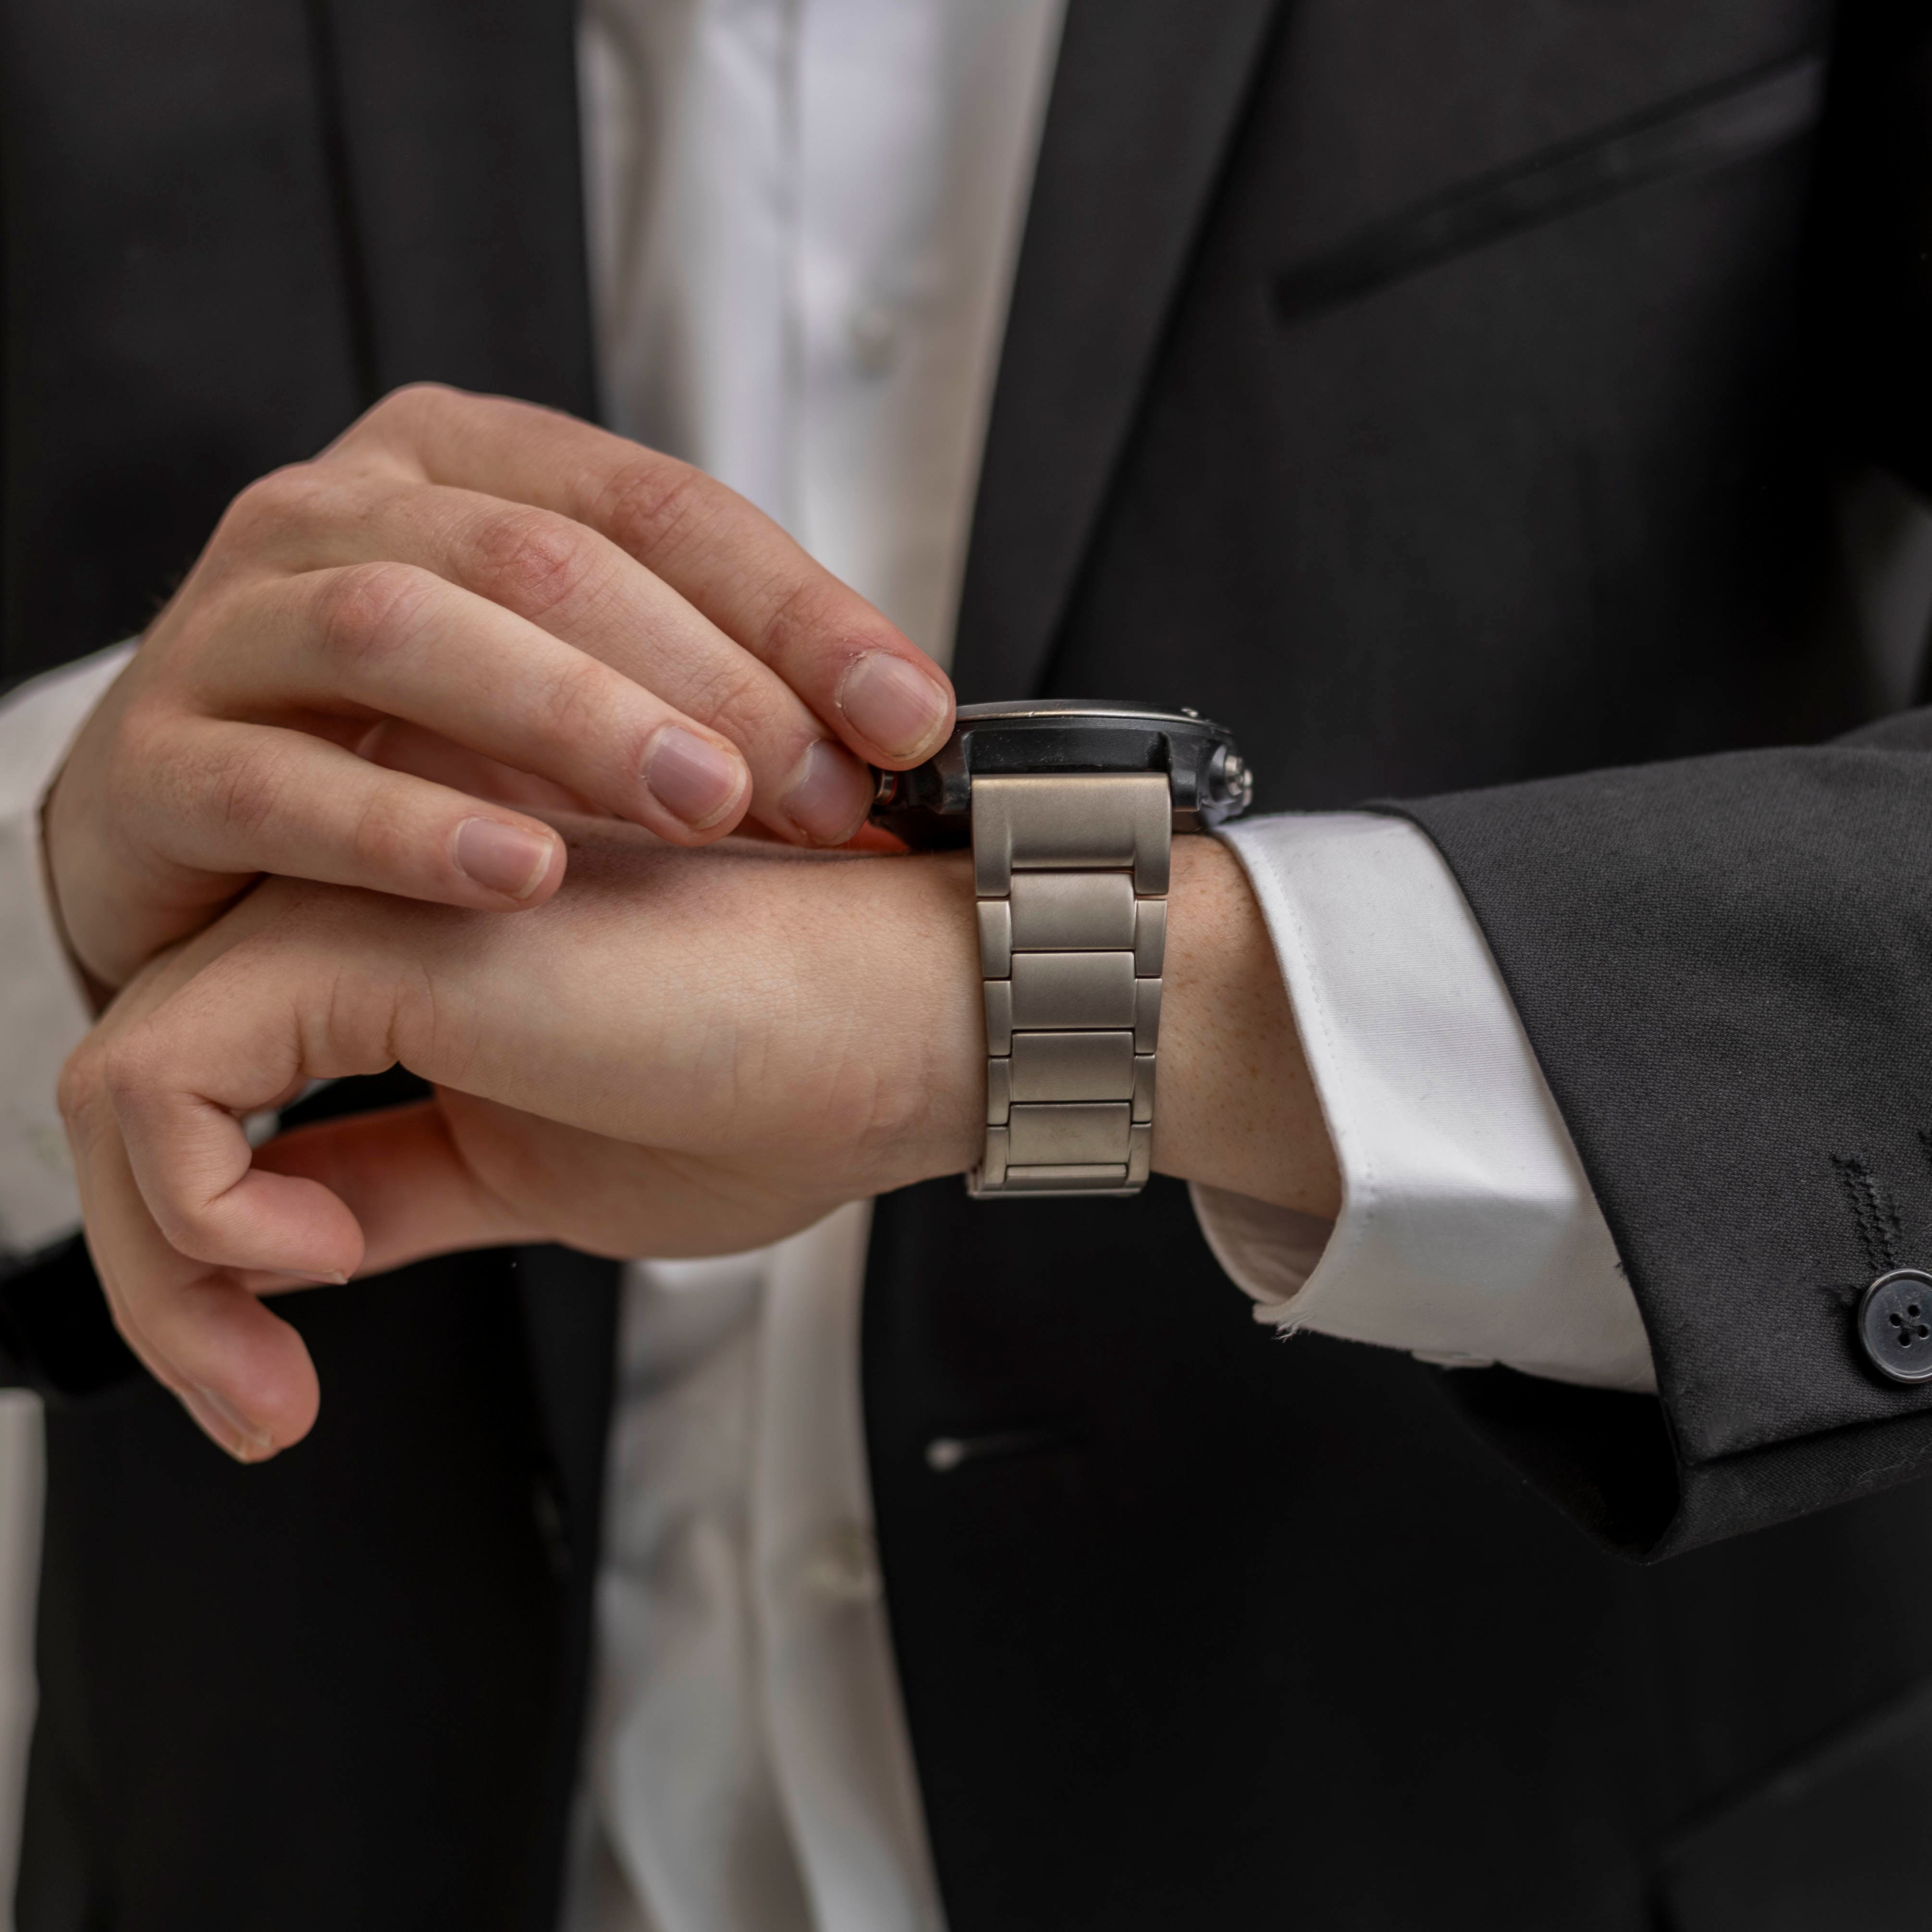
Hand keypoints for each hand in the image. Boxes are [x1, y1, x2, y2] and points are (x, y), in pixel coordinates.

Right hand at [45, 383, 955, 991]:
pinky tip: (518, 873)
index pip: (657, 505)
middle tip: (816, 789)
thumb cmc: (409, 754)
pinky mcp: (152, 765)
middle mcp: (337, 515)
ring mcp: (230, 626)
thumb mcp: (567, 688)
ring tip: (696, 808)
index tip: (907, 716)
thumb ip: (707, 683)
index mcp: (460, 467)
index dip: (798, 610)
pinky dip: (404, 827)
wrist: (201, 846)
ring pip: (402, 628)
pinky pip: (279, 782)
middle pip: (541, 556)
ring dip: (567, 718)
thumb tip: (897, 735)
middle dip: (701, 675)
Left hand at [60, 830, 1335, 1459]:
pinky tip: (310, 1263)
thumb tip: (281, 1233)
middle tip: (256, 1404)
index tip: (270, 1387)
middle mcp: (373, 910)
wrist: (921, 1012)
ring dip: (161, 1268)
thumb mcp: (547, 1175)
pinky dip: (193, 1207)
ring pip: (126, 1082)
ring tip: (274, 1360)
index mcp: (411, 963)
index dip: (198, 1259)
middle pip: (151, 1090)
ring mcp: (373, 907)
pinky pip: (161, 1077)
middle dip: (158, 1283)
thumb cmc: (791, 1073)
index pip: (217, 1098)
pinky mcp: (384, 933)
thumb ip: (399, 1182)